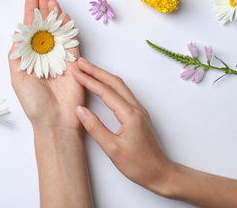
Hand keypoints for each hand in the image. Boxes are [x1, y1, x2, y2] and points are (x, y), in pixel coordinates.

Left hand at [9, 0, 83, 129]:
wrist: (55, 120)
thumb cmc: (34, 103)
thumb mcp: (17, 78)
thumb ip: (16, 56)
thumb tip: (17, 35)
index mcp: (30, 58)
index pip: (29, 30)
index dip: (30, 12)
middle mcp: (45, 54)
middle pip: (44, 25)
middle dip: (43, 7)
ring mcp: (60, 56)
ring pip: (57, 29)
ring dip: (55, 13)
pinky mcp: (74, 61)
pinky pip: (71, 40)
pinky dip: (68, 26)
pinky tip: (64, 14)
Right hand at [73, 58, 174, 195]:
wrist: (161, 173)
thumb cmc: (139, 165)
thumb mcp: (112, 149)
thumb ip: (95, 127)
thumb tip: (80, 110)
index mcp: (130, 115)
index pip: (106, 92)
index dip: (89, 81)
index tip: (76, 72)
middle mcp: (136, 108)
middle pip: (114, 82)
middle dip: (96, 71)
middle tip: (80, 63)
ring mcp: (138, 110)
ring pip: (119, 86)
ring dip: (103, 76)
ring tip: (88, 70)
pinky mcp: (138, 115)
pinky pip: (122, 93)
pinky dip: (109, 85)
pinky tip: (102, 85)